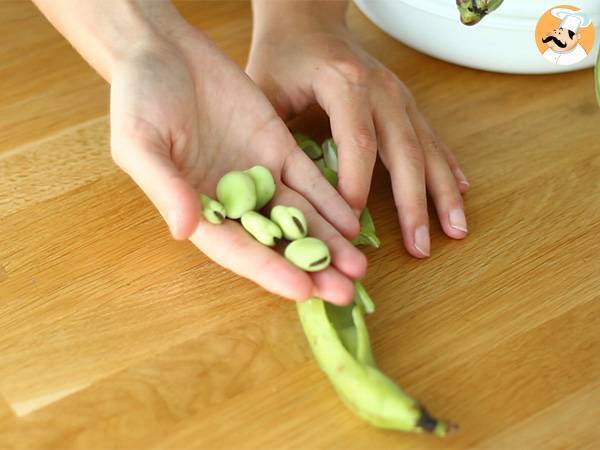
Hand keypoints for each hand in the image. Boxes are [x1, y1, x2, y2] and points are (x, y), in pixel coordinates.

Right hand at [109, 23, 364, 303]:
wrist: (165, 50)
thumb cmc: (138, 98)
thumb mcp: (139, 141)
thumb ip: (164, 186)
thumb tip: (185, 229)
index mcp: (197, 208)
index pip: (238, 249)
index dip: (270, 271)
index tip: (303, 291)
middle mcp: (232, 201)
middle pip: (277, 243)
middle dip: (311, 268)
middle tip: (346, 293)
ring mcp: (258, 175)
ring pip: (300, 216)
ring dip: (330, 242)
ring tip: (360, 265)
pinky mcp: (277, 149)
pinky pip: (308, 179)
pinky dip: (330, 201)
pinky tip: (353, 222)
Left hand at [247, 13, 469, 257]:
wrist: (309, 17)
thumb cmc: (282, 55)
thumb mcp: (262, 88)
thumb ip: (266, 133)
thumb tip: (271, 188)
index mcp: (343, 82)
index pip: (357, 141)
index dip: (356, 187)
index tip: (350, 227)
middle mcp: (380, 89)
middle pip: (404, 151)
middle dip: (413, 203)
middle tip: (420, 247)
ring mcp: (399, 95)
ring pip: (427, 147)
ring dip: (443, 192)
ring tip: (456, 230)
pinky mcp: (405, 102)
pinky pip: (432, 137)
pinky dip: (447, 166)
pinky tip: (461, 190)